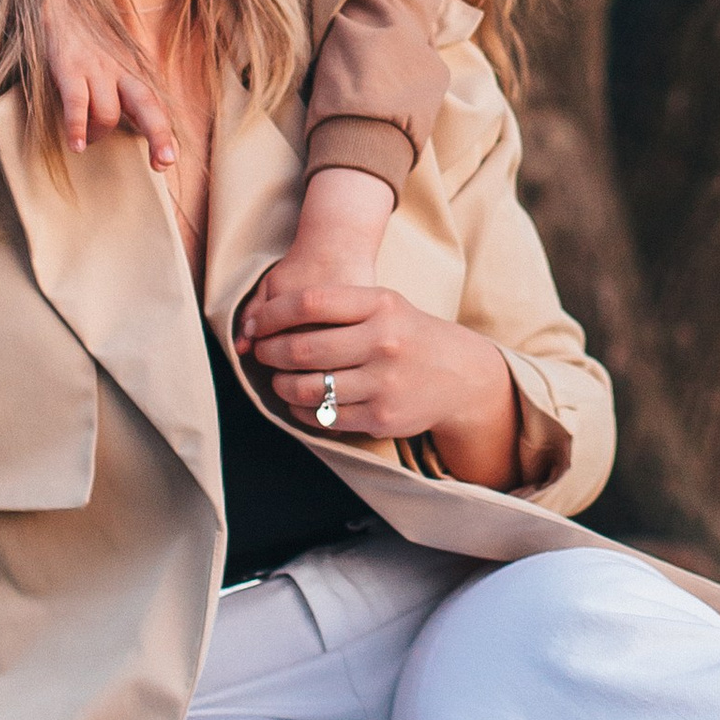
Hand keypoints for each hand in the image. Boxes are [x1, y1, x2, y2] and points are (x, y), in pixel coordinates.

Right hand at [42, 0, 175, 163]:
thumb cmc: (88, 39)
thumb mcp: (114, 62)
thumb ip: (124, 91)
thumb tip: (138, 127)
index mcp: (131, 72)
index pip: (154, 105)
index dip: (163, 133)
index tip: (167, 159)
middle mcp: (119, 71)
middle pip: (147, 105)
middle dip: (158, 135)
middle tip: (162, 163)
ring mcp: (95, 68)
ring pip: (108, 113)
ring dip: (98, 134)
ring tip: (86, 140)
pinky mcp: (70, 67)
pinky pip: (78, 102)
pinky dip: (77, 127)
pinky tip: (77, 146)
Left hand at [237, 269, 519, 482]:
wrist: (463, 376)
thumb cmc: (409, 334)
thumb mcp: (385, 305)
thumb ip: (337, 305)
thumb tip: (267, 318)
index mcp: (380, 304)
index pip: (309, 302)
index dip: (272, 314)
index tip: (256, 324)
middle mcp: (383, 341)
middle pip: (302, 347)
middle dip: (270, 353)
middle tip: (262, 354)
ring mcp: (383, 382)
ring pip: (308, 387)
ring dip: (281, 385)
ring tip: (278, 380)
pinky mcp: (381, 416)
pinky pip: (323, 416)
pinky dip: (301, 410)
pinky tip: (299, 402)